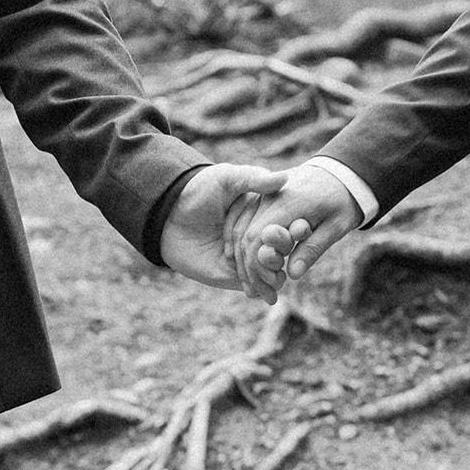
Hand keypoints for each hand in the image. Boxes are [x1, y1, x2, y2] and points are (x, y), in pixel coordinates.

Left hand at [161, 163, 287, 303]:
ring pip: (271, 268)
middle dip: (283, 253)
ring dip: (276, 274)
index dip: (291, 228)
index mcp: (261, 211)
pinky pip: (255, 285)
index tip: (302, 229)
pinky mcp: (235, 275)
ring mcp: (248, 256)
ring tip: (277, 275)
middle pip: (279, 248)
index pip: (282, 222)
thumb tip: (284, 178)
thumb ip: (253, 178)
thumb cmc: (196, 192)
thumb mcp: (226, 178)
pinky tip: (268, 291)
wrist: (167, 218)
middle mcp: (257, 234)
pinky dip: (264, 289)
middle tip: (282, 255)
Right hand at [237, 162, 362, 289]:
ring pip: (239, 228)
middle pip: (244, 235)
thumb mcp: (336, 227)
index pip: (257, 238)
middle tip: (257, 295)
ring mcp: (263, 194)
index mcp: (288, 203)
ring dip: (241, 258)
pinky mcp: (261, 195)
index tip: (265, 289)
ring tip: (252, 286)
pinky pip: (242, 219)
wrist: (341, 172)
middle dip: (247, 268)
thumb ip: (313, 249)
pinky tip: (243, 263)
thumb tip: (292, 274)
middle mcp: (270, 196)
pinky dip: (239, 242)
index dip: (256, 266)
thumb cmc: (343, 202)